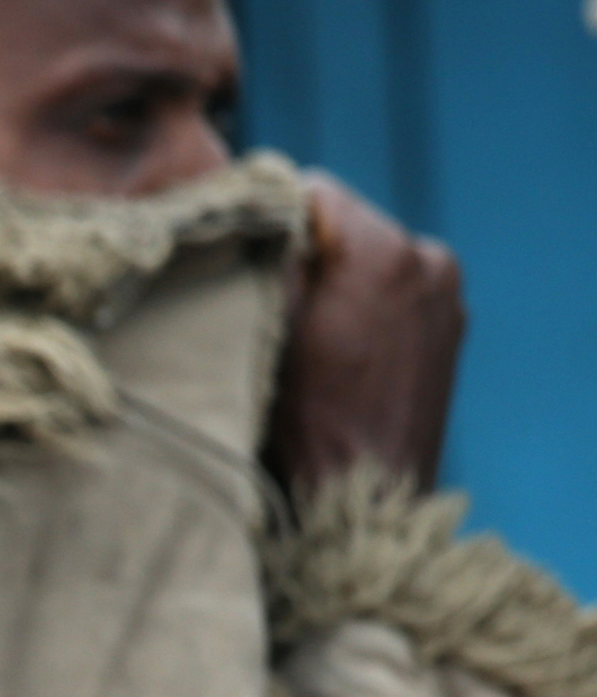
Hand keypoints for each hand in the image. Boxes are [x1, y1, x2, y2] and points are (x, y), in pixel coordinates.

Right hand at [266, 171, 464, 493]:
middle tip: (274, 306)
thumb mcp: (269, 325)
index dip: (272, 220)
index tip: (245, 258)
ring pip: (373, 263)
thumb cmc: (306, 424)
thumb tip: (263, 213)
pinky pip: (396, 297)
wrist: (362, 503)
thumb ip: (269, 254)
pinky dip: (368, 312)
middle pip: (348, 228)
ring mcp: (447, 298)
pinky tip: (343, 358)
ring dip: (340, 285)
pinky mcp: (450, 332)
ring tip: (310, 341)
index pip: (315, 193)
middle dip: (311, 256)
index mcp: (385, 251)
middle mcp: (429, 261)